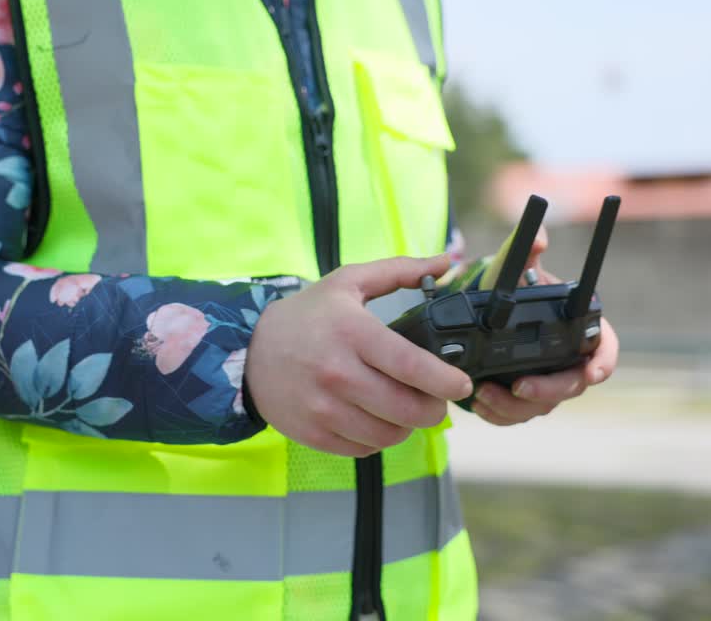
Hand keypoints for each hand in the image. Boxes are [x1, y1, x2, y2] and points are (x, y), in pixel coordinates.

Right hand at [245, 254, 473, 456]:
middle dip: (434, 409)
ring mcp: (323, 408)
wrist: (248, 352)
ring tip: (405, 408)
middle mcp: (337, 373)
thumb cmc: (307, 316)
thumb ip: (399, 270)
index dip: (445, 380)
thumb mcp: (348, 282)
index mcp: (352, 333)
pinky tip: (376, 418)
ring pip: (389, 434)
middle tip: (436, 400)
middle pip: (406, 408)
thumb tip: (446, 262)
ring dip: (407, 426)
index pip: (410, 365)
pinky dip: (379, 438)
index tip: (462, 383)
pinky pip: (365, 449)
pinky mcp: (314, 433)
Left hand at [472, 227, 619, 425]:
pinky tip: (480, 404)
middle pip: (572, 386)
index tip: (592, 374)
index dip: (603, 364)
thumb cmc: (513, 287)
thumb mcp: (515, 268)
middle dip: (547, 391)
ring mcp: (548, 381)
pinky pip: (518, 414)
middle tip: (519, 387)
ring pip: (542, 405)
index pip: (605, 350)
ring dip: (515, 406)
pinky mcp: (525, 398)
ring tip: (485, 393)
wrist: (487, 308)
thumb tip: (539, 240)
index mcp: (580, 328)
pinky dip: (499, 414)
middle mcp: (569, 359)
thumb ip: (525, 253)